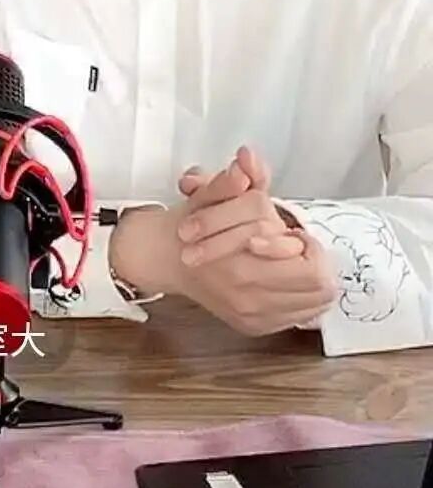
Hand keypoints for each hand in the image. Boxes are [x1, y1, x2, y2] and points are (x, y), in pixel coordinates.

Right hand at [112, 149, 338, 334]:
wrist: (168, 259)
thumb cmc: (193, 226)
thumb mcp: (210, 194)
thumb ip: (231, 180)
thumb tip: (246, 159)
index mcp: (240, 266)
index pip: (310, 268)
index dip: (309, 245)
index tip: (291, 232)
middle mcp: (248, 298)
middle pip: (320, 288)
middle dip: (316, 262)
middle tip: (296, 247)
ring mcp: (252, 316)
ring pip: (315, 304)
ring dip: (311, 280)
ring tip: (289, 262)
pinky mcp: (254, 327)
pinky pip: (299, 317)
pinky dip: (301, 297)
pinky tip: (282, 279)